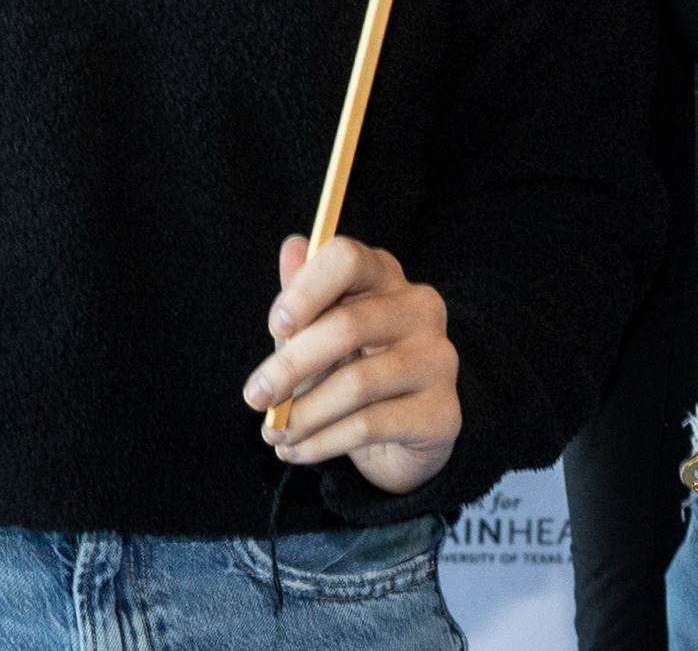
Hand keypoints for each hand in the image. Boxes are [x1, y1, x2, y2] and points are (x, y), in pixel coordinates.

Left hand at [244, 235, 459, 494]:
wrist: (399, 436)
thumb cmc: (350, 367)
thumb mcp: (318, 331)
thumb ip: (303, 294)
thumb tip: (292, 246)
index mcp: (384, 276)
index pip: (348, 259)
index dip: (306, 289)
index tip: (275, 326)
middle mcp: (420, 309)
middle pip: (348, 325)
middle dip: (290, 366)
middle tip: (254, 397)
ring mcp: (438, 360)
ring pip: (357, 383)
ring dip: (303, 414)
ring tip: (274, 433)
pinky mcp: (443, 413)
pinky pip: (370, 426)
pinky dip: (322, 442)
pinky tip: (297, 450)